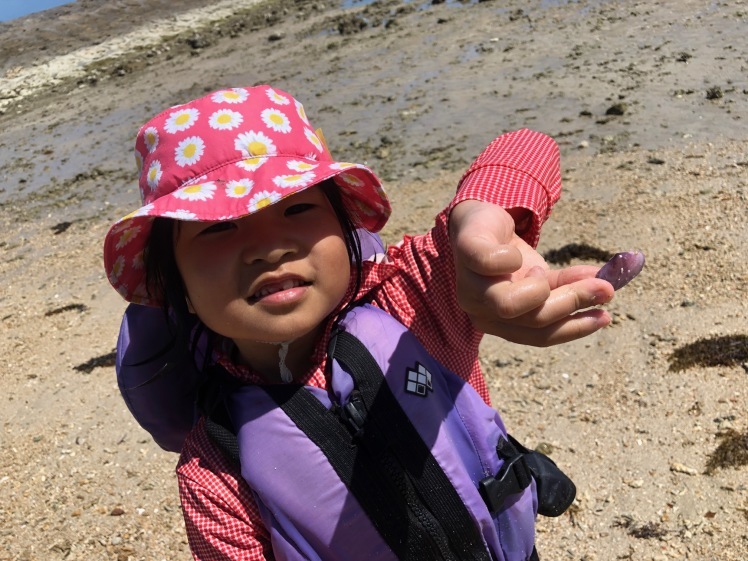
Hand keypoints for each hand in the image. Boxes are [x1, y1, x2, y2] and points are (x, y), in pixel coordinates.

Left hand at [449, 200, 614, 346]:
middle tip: (601, 286)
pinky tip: (516, 253)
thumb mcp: (543, 277)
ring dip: (542, 287)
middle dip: (571, 303)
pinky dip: (511, 259)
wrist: (480, 220)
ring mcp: (468, 284)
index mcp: (498, 323)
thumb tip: (608, 289)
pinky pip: (491, 262)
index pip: (539, 336)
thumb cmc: (510, 257)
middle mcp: (478, 310)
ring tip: (546, 269)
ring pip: (507, 304)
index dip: (574, 329)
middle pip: (530, 320)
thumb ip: (568, 288)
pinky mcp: (466, 252)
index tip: (605, 316)